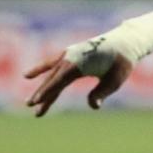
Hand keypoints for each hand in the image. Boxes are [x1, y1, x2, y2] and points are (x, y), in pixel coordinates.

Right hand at [22, 32, 138, 115]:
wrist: (125, 42)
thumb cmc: (122, 62)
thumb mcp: (115, 80)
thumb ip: (102, 92)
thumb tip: (93, 106)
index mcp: (80, 63)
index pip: (60, 80)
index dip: (48, 91)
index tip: (37, 102)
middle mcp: (71, 57)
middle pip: (53, 79)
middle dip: (42, 95)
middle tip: (34, 110)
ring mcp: (68, 55)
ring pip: (52, 74)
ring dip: (42, 88)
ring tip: (30, 103)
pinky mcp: (70, 54)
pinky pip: (52, 63)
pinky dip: (40, 69)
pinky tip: (27, 76)